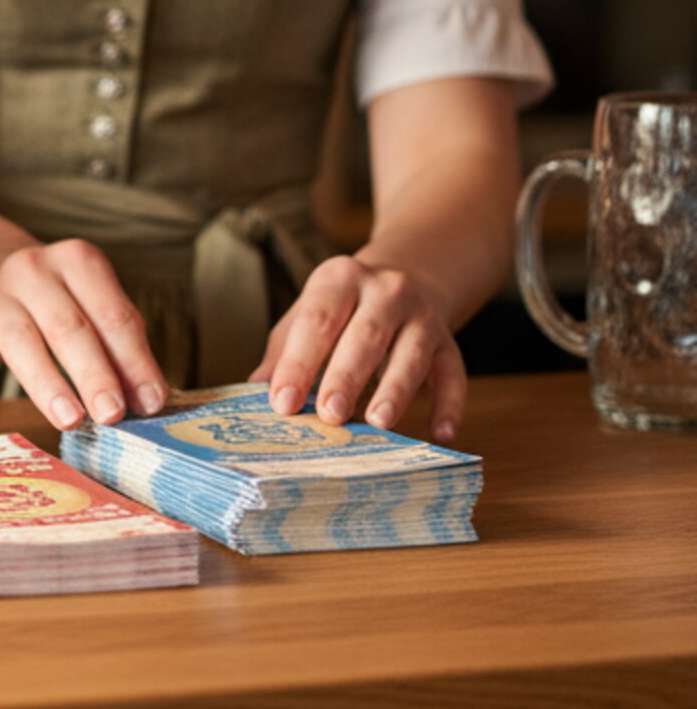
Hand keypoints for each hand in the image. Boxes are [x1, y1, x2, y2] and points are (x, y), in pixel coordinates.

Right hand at [0, 240, 169, 433]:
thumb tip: (145, 400)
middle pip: (68, 327)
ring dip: (48, 383)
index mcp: (76, 261)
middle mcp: (32, 272)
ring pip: (22, 342)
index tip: (150, 402)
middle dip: (94, 374)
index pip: (112, 314)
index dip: (134, 360)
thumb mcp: (92, 301)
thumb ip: (118, 343)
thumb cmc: (60, 298)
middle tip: (113, 415)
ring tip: (71, 420)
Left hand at [248, 254, 466, 441]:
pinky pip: (454, 373)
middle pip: (366, 334)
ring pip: (411, 353)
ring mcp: (423, 316)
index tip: (282, 402)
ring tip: (378, 422)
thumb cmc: (343, 308)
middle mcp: (386, 291)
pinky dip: (450, 404)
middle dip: (346, 376)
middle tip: (329, 414)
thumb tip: (254, 390)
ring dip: (395, 389)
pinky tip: (441, 433)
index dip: (299, 362)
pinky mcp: (449, 343)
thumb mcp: (309, 313)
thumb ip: (284, 350)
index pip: (317, 320)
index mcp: (340, 279)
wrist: (408, 275)